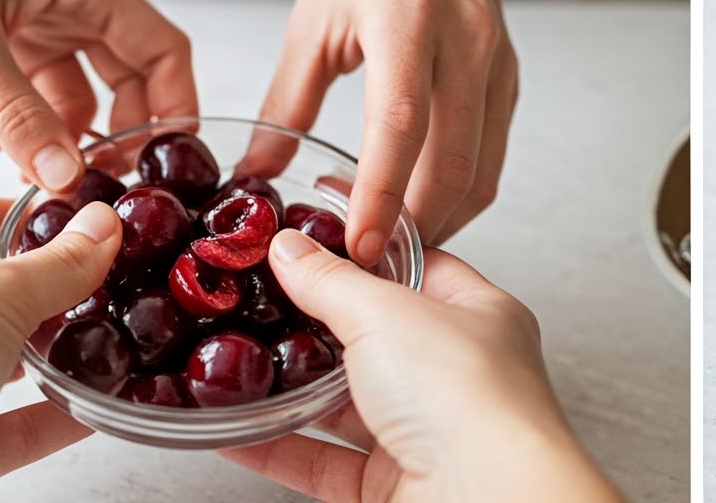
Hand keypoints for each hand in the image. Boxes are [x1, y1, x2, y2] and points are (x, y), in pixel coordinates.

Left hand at [0, 0, 196, 194]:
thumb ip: (15, 113)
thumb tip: (65, 175)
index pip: (158, 47)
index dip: (173, 103)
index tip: (168, 162)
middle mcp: (64, 0)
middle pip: (121, 75)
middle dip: (112, 134)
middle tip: (96, 189)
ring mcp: (28, 19)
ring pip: (66, 91)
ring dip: (47, 137)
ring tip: (22, 182)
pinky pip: (17, 95)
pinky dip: (0, 128)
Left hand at [0, 197, 119, 502]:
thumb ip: (58, 264)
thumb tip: (104, 225)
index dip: (37, 215)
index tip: (97, 215)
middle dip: (56, 292)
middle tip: (122, 281)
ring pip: (1, 367)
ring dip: (56, 360)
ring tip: (120, 343)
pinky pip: (4, 431)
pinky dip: (50, 421)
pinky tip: (96, 407)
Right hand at [222, 238, 619, 502]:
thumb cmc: (470, 399)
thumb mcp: (388, 315)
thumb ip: (332, 283)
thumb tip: (291, 249)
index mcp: (477, 314)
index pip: (416, 267)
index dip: (364, 250)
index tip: (311, 237)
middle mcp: (457, 373)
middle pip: (377, 337)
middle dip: (320, 325)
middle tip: (263, 302)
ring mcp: (426, 433)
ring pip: (347, 405)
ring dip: (293, 390)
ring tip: (238, 367)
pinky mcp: (394, 487)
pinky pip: (325, 462)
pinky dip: (280, 449)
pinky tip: (239, 434)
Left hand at [260, 0, 519, 265]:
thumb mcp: (313, 17)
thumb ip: (288, 100)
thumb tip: (259, 173)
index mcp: (407, 15)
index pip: (400, 124)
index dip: (380, 195)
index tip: (355, 247)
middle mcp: (463, 37)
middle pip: (452, 159)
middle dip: (414, 227)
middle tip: (369, 267)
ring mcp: (494, 56)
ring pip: (482, 167)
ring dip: (442, 219)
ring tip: (391, 247)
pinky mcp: (507, 72)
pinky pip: (492, 150)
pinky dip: (461, 192)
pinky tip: (422, 206)